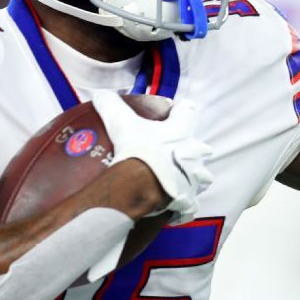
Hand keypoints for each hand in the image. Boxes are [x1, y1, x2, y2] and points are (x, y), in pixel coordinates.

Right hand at [92, 91, 212, 221]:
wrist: (142, 185)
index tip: (173, 112)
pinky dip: (181, 204)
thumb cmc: (138, 150)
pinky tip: (171, 205)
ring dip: (190, 177)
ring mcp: (195, 178)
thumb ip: (110, 105)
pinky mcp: (190, 199)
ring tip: (174, 180)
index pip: (188, 111)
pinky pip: (189, 203)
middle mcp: (195, 153)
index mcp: (182, 130)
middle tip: (172, 153)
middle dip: (190, 150)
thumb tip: (99, 94)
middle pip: (199, 148)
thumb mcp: (121, 123)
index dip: (180, 110)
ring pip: (199, 176)